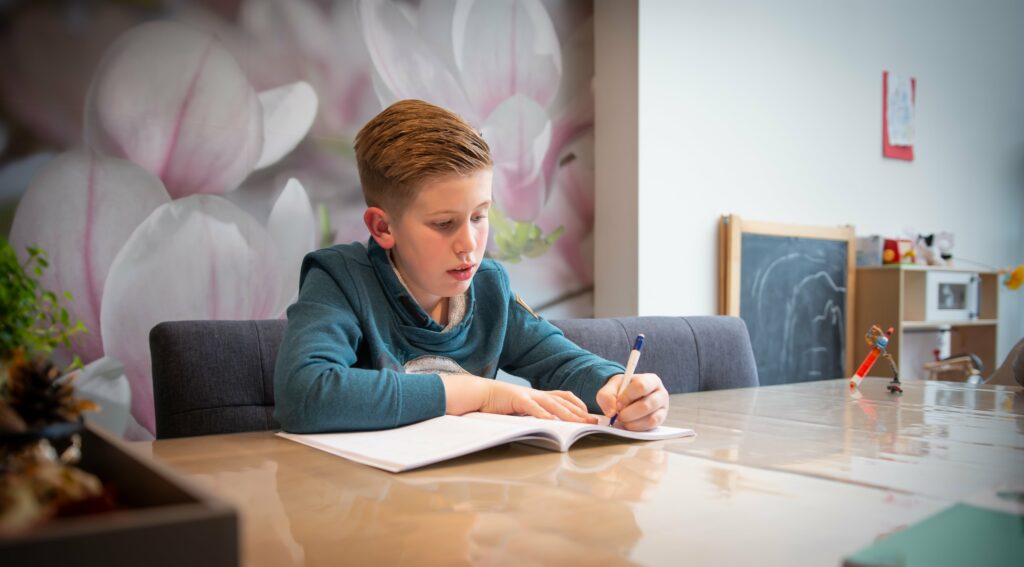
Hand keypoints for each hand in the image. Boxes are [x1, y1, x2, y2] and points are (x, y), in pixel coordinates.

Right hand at [482, 380, 596, 423]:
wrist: (482, 393)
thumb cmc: (501, 403)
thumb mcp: (522, 408)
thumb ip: (535, 413)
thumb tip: (549, 424)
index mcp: (539, 395)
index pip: (564, 397)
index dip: (578, 405)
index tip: (589, 415)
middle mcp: (537, 393)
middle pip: (563, 402)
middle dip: (580, 412)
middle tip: (593, 422)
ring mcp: (528, 395)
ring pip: (552, 404)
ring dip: (567, 414)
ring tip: (579, 423)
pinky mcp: (517, 399)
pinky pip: (532, 407)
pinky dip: (542, 414)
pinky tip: (551, 420)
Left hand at [596, 373, 668, 430]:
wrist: (627, 398)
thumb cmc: (621, 390)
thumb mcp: (611, 387)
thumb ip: (606, 396)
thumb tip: (611, 413)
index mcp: (650, 380)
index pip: (641, 386)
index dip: (627, 397)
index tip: (618, 404)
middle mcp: (660, 393)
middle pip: (646, 405)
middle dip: (628, 413)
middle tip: (618, 415)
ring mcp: (662, 408)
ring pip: (650, 419)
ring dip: (632, 422)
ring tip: (623, 420)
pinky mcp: (660, 421)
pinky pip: (650, 427)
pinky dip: (636, 428)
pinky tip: (628, 424)